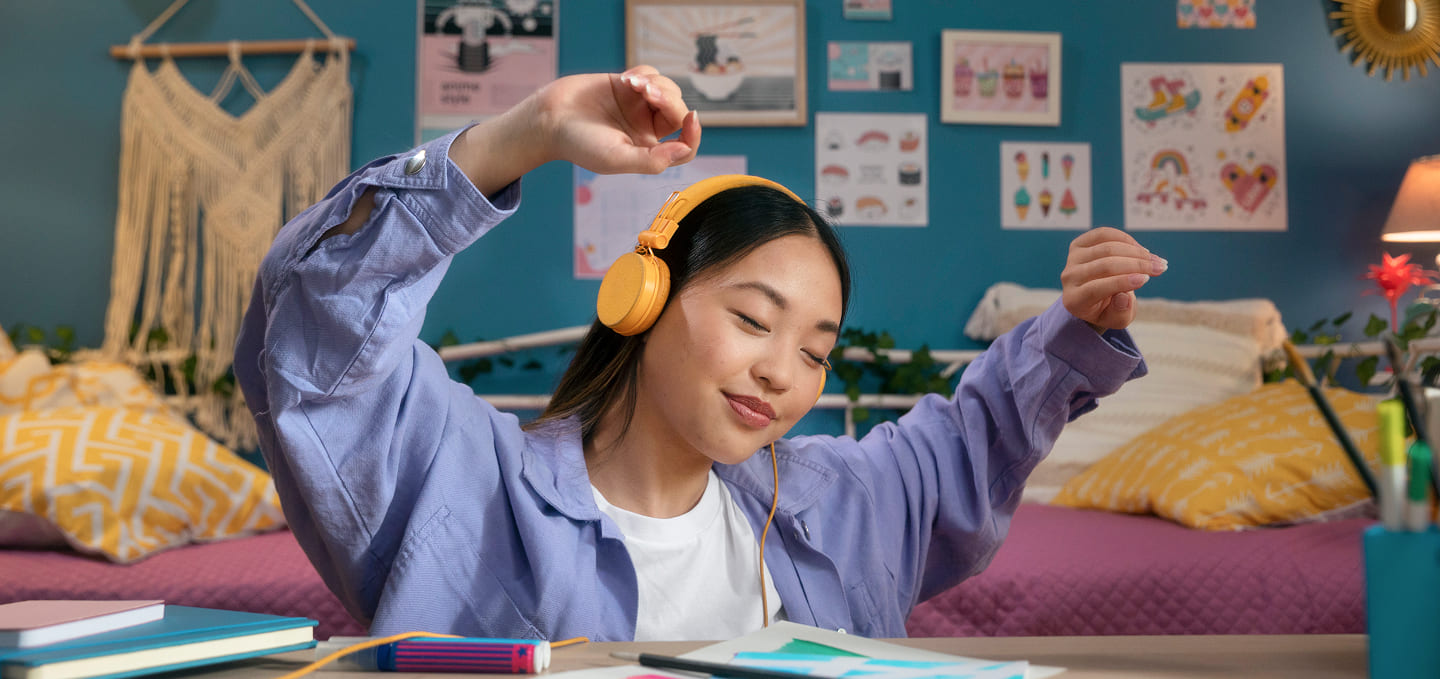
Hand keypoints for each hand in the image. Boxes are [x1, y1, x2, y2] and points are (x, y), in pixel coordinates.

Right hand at [535, 65, 700, 174]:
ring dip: (655, 84)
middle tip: (645, 92)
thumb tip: (684, 149)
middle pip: (677, 112)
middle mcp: (647, 128)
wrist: (549, 118)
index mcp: (649, 150)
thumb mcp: (617, 159)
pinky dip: (644, 74)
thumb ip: (653, 160)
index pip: (685, 146)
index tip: (691, 118)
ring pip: (668, 89)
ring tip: (632, 84)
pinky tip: (625, 80)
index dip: (693, 134)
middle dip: (667, 99)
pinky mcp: (627, 85)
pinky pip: (651, 74)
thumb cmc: (580, 145)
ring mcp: (638, 106)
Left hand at [1059, 227, 1166, 331]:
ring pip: (1107, 248)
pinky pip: (1104, 234)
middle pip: (1105, 265)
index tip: (1146, 279)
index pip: (1097, 288)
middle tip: (1160, 268)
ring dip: (1136, 252)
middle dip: (1136, 265)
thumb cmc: (1108, 310)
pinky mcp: (1078, 244)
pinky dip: (1126, 239)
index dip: (1122, 282)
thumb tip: (1124, 297)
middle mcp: (1069, 278)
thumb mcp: (1116, 320)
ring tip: (1155, 260)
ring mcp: (1072, 259)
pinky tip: (1141, 250)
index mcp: (1074, 300)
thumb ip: (1120, 313)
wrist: (1094, 296)